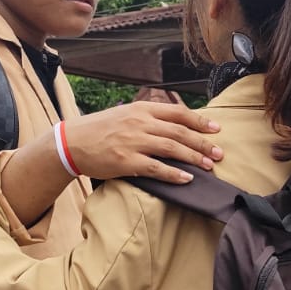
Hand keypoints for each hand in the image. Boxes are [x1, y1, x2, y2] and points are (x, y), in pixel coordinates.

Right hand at [61, 101, 222, 182]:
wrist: (71, 142)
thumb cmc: (99, 130)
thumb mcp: (124, 115)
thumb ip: (147, 118)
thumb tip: (173, 124)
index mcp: (141, 110)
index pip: (177, 113)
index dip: (199, 121)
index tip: (216, 128)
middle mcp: (140, 123)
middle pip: (180, 132)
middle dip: (203, 142)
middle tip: (219, 152)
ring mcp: (134, 142)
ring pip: (172, 148)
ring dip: (194, 157)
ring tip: (210, 165)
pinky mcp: (127, 162)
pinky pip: (157, 168)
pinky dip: (175, 174)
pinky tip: (188, 179)